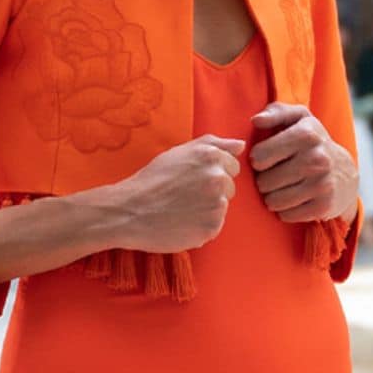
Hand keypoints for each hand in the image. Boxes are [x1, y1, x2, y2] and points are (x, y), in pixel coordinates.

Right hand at [108, 135, 243, 252]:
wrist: (131, 210)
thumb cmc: (153, 179)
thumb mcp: (180, 152)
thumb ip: (214, 144)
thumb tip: (241, 146)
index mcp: (212, 157)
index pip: (232, 167)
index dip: (212, 174)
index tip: (193, 180)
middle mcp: (219, 179)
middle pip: (230, 188)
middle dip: (213, 191)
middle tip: (185, 195)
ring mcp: (217, 205)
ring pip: (222, 208)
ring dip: (207, 210)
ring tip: (182, 209)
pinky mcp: (212, 228)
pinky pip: (214, 226)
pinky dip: (201, 227)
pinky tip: (182, 223)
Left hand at [249, 103, 357, 223]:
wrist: (346, 174)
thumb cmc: (312, 142)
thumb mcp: (299, 119)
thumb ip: (276, 112)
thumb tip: (256, 120)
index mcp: (307, 134)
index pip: (259, 156)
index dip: (257, 160)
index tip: (266, 159)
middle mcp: (317, 158)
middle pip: (264, 182)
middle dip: (264, 181)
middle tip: (275, 176)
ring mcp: (322, 184)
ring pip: (273, 201)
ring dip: (272, 197)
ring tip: (283, 188)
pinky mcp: (324, 206)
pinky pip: (286, 215)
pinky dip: (285, 211)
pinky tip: (294, 200)